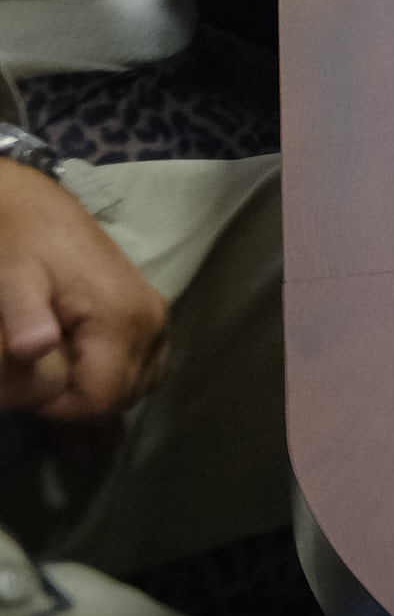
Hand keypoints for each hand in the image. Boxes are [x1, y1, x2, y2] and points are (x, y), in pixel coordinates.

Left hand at [0, 161, 169, 421]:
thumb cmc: (21, 244)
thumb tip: (36, 349)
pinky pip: (150, 365)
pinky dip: (123, 378)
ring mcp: (158, 317)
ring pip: (140, 386)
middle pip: (123, 397)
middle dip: (77, 401)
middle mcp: (151, 321)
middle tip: (36, 379)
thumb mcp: (12, 278)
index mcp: (121, 317)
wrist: (37, 207)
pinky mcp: (153, 313)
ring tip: (59, 375)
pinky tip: (90, 369)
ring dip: (100, 393)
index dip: (59, 408)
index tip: (26, 388)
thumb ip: (25, 315)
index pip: (101, 399)